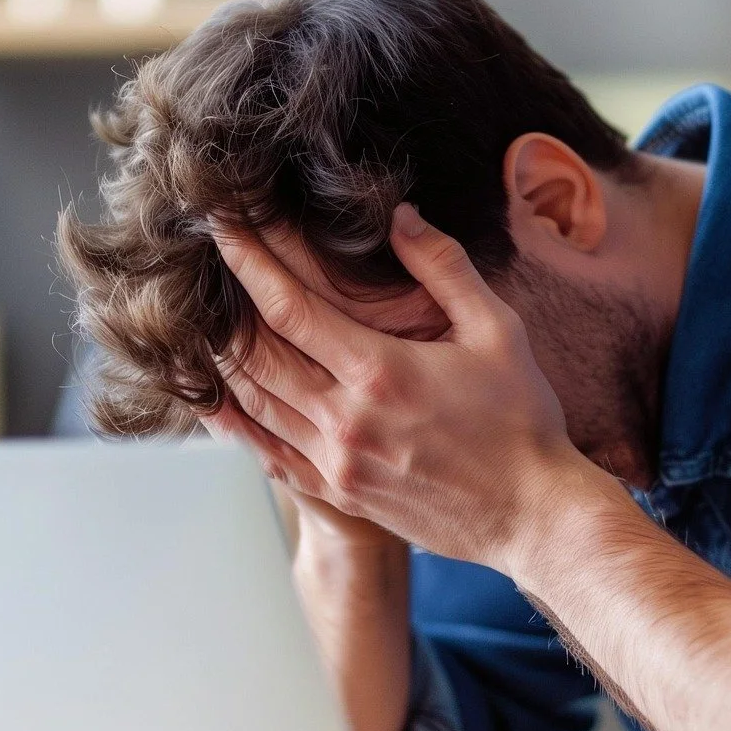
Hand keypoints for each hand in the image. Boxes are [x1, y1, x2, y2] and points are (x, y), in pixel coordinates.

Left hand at [202, 203, 597, 573]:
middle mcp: (345, 421)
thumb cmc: (522, 421)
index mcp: (380, 373)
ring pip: (253, 404)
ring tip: (198, 319)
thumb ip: (445, 267)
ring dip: (220, 360)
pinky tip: (215, 396)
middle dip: (222, 304)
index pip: (288, 308)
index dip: (248, 263)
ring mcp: (335, 464)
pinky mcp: (338, 494)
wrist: (532, 515)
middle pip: (255, 354)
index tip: (222, 228)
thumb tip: (398, 215)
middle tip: (199, 266)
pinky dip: (234, 421)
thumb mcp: (498, 331)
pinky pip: (266, 453)